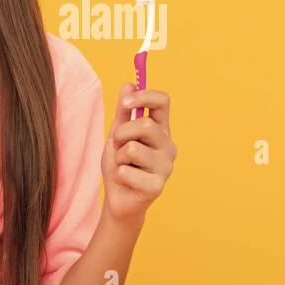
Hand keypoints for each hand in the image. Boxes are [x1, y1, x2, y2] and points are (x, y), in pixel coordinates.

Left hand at [100, 83, 176, 223]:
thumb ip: (123, 112)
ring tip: (123, 166)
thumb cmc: (120, 165)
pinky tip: (126, 182)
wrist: (118, 200)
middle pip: (145, 124)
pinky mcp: (157, 186)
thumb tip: (129, 84)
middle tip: (117, 145)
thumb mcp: (117, 135)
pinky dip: (119, 175)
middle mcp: (168, 146)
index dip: (144, 96)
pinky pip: (127, 171)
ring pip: (133, 149)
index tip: (124, 103)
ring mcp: (166, 167)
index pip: (163, 101)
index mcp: (161, 130)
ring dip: (118, 157)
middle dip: (122, 133)